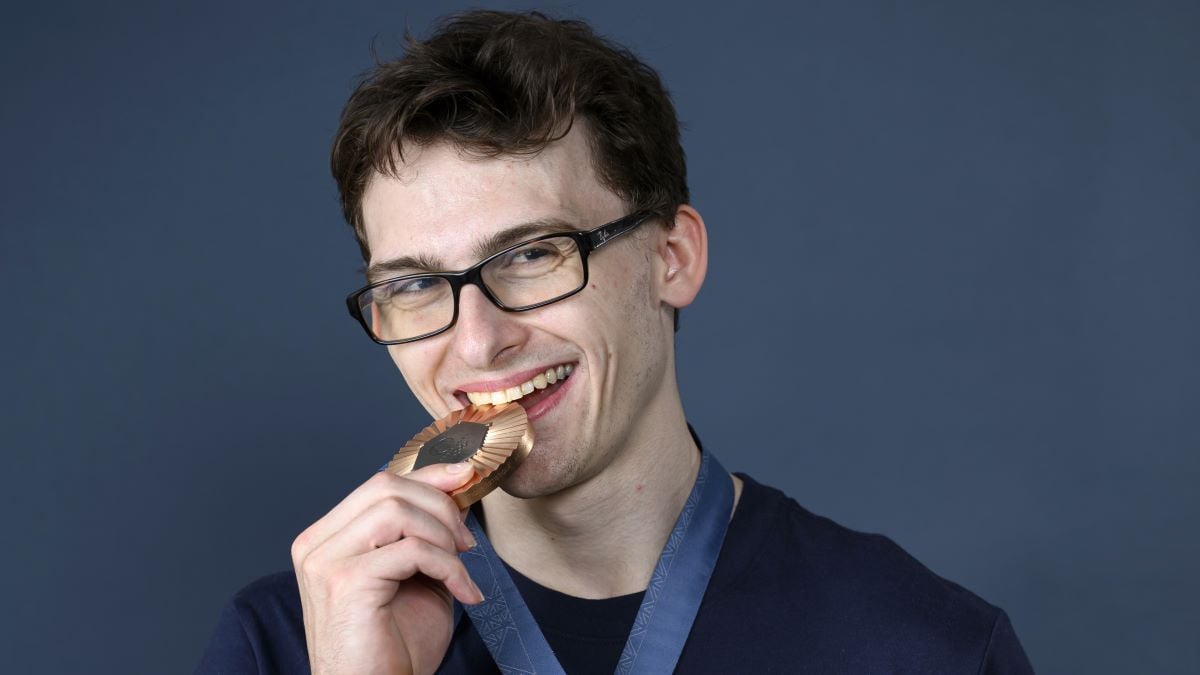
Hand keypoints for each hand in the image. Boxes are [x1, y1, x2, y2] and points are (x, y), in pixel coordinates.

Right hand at [291, 463, 483, 674]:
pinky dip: (450, 567)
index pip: (377, 485)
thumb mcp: (416, 575)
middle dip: (439, 505)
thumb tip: (454, 489)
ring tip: (461, 569)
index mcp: (326, 538)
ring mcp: (325, 561)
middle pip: (385, 487)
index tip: (465, 477)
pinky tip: (464, 593)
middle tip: (467, 542)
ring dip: (442, 536)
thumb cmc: (393, 645)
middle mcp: (316, 544)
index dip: (426, 475)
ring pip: (396, 511)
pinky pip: (412, 551)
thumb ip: (425, 533)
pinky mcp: (346, 582)